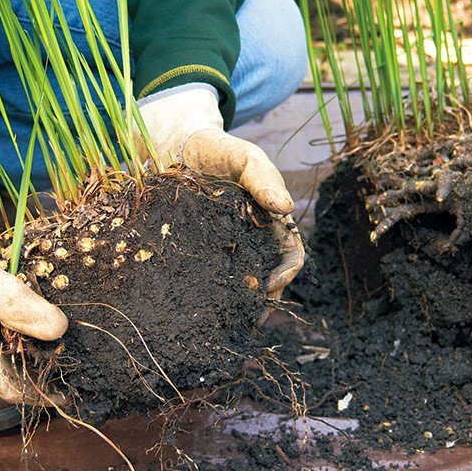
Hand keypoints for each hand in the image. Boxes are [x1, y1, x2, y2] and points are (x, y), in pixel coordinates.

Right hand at [0, 179, 67, 402]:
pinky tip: (22, 323)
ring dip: (22, 354)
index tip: (66, 393)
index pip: (11, 389)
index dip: (40, 394)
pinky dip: (8, 339)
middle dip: (35, 373)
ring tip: (51, 343)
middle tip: (65, 362)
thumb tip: (59, 331)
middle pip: (4, 376)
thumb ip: (26, 309)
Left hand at [137, 87, 303, 298]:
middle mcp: (255, 237)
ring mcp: (229, 245)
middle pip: (269, 274)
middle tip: (251, 319)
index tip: (269, 286)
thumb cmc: (220, 151)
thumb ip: (264, 179)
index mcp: (273, 220)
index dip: (287, 272)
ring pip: (243, 280)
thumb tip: (286, 208)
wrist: (180, 148)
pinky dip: (215, 292)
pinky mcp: (203, 249)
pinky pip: (213, 274)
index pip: (290, 253)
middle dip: (265, 300)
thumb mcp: (245, 158)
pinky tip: (204, 307)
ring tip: (232, 322)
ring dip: (242, 302)